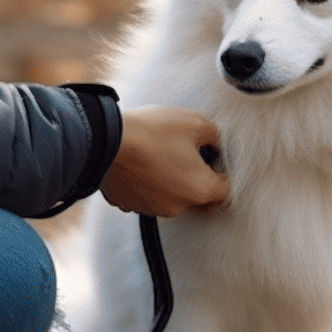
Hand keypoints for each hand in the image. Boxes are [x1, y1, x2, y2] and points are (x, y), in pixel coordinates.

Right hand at [100, 107, 228, 217]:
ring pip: (172, 199)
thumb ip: (215, 136)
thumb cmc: (151, 132)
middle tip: (190, 157)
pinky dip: (148, 185)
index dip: (223, 173)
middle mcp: (177, 207)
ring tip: (161, 156)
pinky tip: (143, 165)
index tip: (214, 159)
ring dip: (172, 183)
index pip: (226, 191)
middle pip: (199, 199)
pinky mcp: (129, 204)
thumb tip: (215, 143)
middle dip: (199, 181)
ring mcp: (151, 208)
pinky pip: (146, 197)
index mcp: (199, 190)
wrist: (105, 140)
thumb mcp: (196, 122)